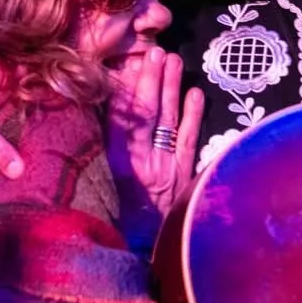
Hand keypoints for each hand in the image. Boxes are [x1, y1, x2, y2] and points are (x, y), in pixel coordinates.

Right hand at [105, 47, 204, 226]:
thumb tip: (106, 108)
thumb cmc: (121, 215)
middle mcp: (142, 165)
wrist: (145, 250)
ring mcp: (167, 168)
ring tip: (173, 60)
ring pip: (168, 121)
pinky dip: (194, 116)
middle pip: (146, 115)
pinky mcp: (185, 175)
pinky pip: (189, 141)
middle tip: (154, 52)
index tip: (127, 64)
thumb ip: (107, 147)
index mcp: (117, 166)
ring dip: (170, 89)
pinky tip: (195, 92)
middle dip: (150, 81)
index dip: (123, 92)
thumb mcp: (106, 182)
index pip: (119, 122)